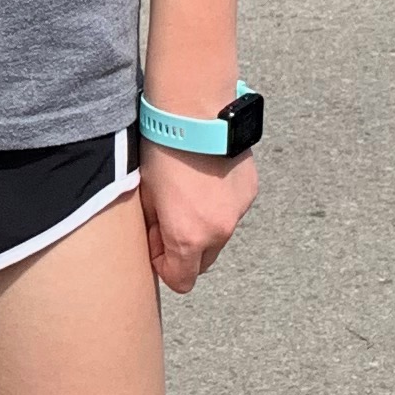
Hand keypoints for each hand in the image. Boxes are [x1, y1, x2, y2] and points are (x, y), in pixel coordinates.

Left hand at [140, 141, 254, 294]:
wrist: (195, 114)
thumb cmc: (162, 151)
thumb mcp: (145, 195)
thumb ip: (154, 228)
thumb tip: (157, 241)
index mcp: (188, 238)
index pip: (181, 281)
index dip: (164, 267)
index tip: (155, 245)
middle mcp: (218, 231)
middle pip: (202, 262)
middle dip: (185, 250)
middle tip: (169, 220)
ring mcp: (238, 212)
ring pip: (218, 236)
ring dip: (203, 227)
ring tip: (188, 194)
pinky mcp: (249, 192)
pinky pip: (231, 212)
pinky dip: (218, 205)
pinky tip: (205, 179)